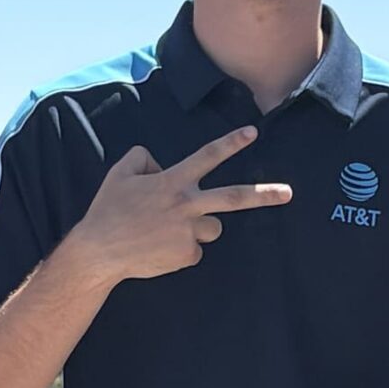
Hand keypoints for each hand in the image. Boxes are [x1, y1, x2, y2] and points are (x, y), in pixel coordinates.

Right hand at [72, 129, 291, 285]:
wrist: (100, 251)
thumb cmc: (109, 211)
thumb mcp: (121, 174)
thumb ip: (143, 159)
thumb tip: (162, 166)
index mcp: (172, 182)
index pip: (207, 156)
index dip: (230, 143)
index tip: (252, 132)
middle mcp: (185, 205)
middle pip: (233, 198)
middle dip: (264, 194)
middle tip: (289, 193)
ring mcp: (188, 232)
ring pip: (211, 227)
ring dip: (198, 227)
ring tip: (166, 230)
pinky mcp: (187, 255)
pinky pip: (195, 250)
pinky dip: (182, 249)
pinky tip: (160, 248)